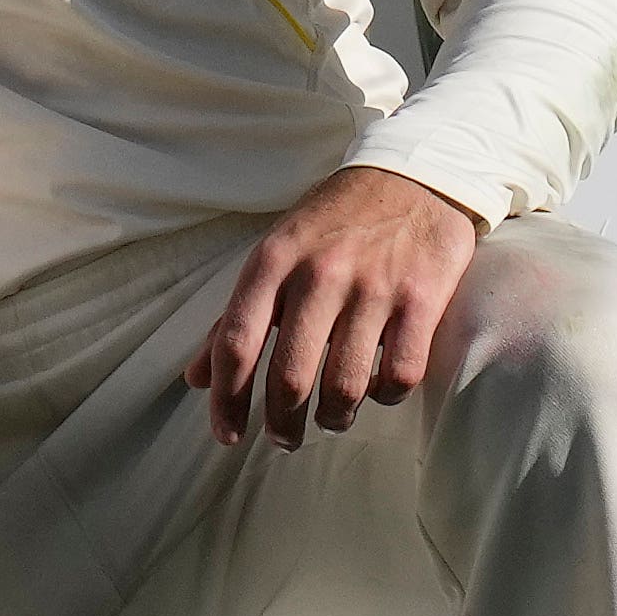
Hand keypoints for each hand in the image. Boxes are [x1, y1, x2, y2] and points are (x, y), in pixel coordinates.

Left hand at [190, 166, 484, 448]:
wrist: (412, 174)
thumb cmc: (333, 222)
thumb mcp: (275, 253)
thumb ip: (236, 315)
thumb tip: (195, 377)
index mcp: (272, 263)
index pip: (236, 343)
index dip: (227, 398)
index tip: (227, 435)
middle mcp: (318, 275)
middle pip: (289, 374)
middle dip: (283, 422)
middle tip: (283, 441)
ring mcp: (372, 287)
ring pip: (345, 383)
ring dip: (335, 416)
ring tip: (333, 420)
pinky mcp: (421, 298)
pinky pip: (400, 372)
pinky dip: (386, 395)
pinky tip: (378, 391)